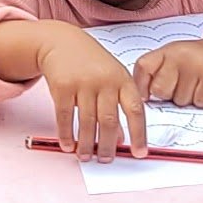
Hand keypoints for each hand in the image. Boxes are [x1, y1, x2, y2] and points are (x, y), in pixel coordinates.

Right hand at [35, 23, 145, 159]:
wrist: (63, 43)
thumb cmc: (92, 63)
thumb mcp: (112, 80)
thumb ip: (118, 106)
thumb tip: (120, 138)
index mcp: (123, 80)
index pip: (135, 111)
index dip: (139, 134)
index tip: (139, 153)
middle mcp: (105, 81)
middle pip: (109, 120)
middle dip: (107, 145)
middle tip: (106, 160)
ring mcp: (83, 83)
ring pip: (87, 122)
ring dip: (86, 144)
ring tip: (85, 157)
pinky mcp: (62, 86)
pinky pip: (65, 116)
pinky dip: (66, 134)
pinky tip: (68, 145)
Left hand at [138, 33, 202, 111]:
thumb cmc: (199, 60)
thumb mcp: (175, 57)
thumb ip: (157, 71)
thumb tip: (141, 96)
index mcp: (167, 50)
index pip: (143, 67)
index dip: (142, 85)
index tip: (148, 94)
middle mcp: (180, 55)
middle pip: (160, 91)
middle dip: (170, 95)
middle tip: (183, 84)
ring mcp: (197, 66)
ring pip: (180, 100)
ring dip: (189, 98)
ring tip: (198, 84)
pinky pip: (199, 102)